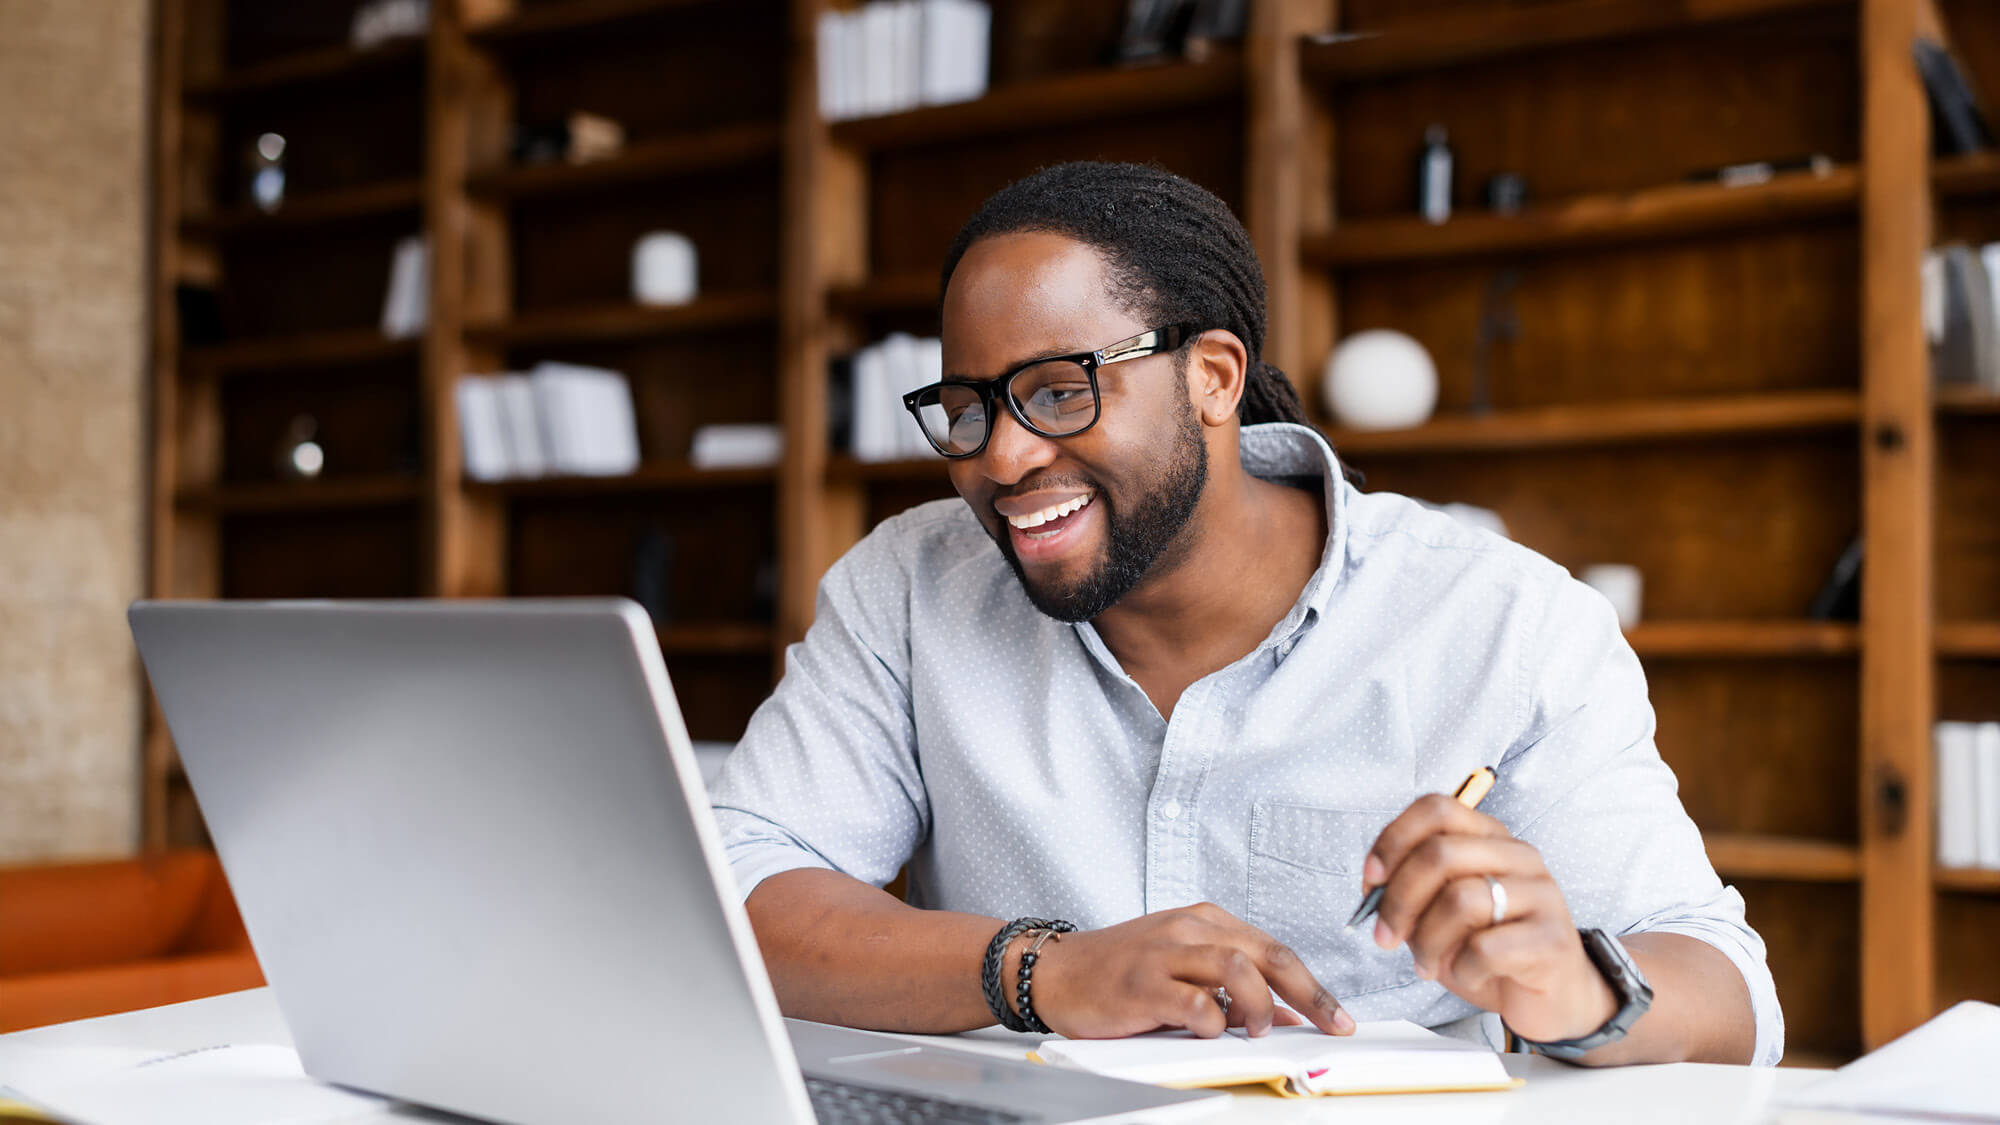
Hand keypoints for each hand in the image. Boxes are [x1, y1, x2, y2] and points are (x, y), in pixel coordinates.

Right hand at [1022, 902, 1356, 1039]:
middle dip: (1309, 994)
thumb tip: (1282, 1015)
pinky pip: (1196, 1002)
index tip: (1336, 1015)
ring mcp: (1165, 953)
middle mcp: (1189, 929)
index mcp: (1204, 920)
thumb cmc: (1118, 970)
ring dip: (1260, 1004)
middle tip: (1330, 1024)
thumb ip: (1231, 987)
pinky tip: (1211, 1031)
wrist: (1055, 971)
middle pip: (1268, 953)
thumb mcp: (1181, 969)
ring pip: (1239, 967)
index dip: (1312, 985)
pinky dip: (1215, 1022)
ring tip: (1258, 1029)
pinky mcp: (1144, 983)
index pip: (1274, 948)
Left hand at [1363, 794, 1617, 1043]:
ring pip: (1461, 900)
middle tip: (1385, 938)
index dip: (1393, 840)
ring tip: (1426, 966)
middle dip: (1398, 901)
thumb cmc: (1491, 950)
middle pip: (1440, 853)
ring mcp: (1542, 895)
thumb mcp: (1441, 912)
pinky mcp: (1553, 939)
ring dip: (1427, 942)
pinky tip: (1467, 975)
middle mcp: (1519, 856)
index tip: (1371, 880)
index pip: (1436, 808)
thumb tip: (1373, 887)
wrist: (1554, 998)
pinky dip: (1463, 968)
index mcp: (1490, 837)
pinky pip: (1487, 948)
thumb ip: (1411, 890)